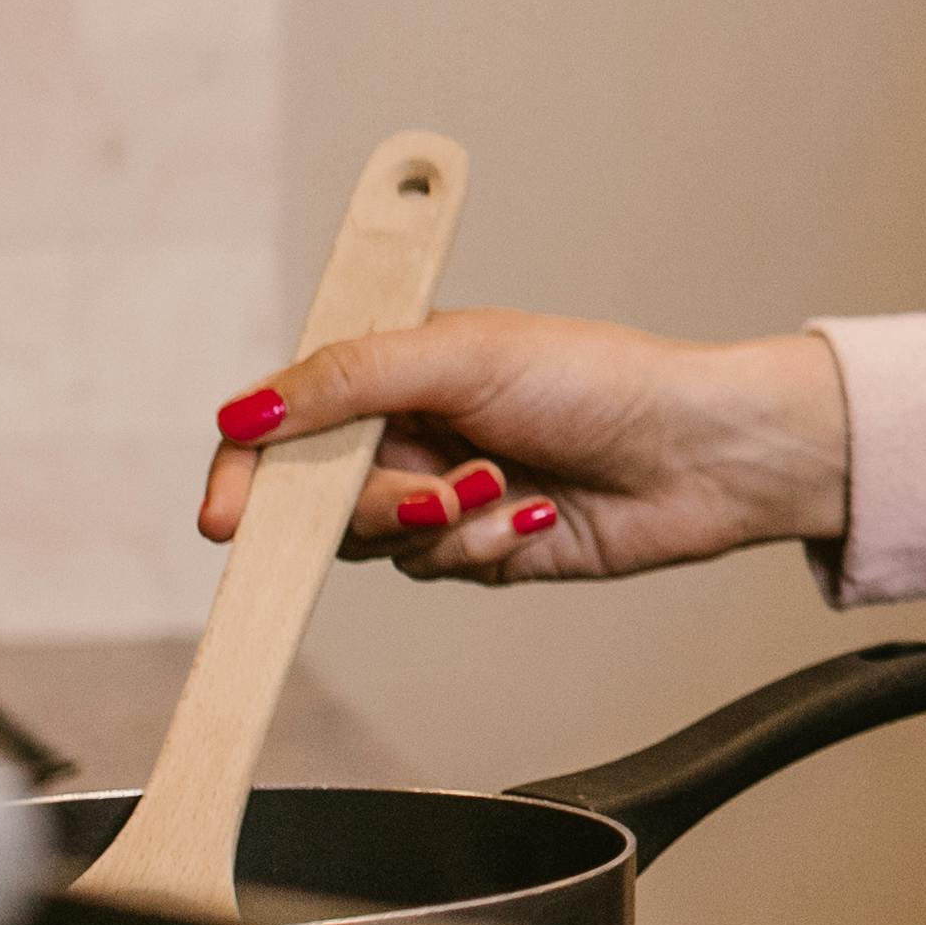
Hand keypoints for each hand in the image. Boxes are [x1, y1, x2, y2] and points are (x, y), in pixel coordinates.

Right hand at [194, 312, 849, 586]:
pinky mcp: (479, 547)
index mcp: (394, 364)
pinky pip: (434, 568)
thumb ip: (347, 382)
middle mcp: (408, 428)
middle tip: (427, 495)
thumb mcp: (463, 356)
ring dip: (435, 523)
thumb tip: (245, 412)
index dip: (246, 470)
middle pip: (316, 495)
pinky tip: (533, 516)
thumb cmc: (599, 379)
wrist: (699, 452)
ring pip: (372, 542)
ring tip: (503, 487)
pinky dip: (478, 547)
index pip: (282, 420)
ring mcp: (441, 491)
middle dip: (367, 504)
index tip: (226, 518)